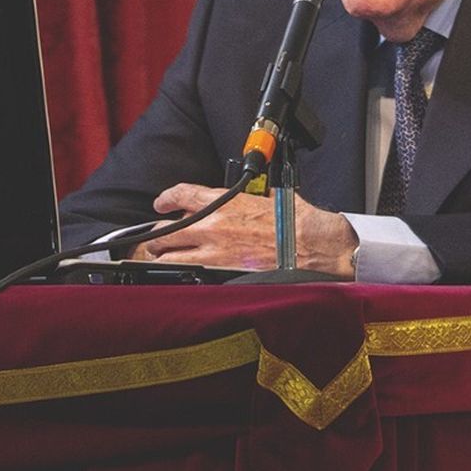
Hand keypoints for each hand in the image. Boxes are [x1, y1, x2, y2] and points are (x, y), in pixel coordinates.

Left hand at [128, 183, 358, 277]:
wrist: (311, 243)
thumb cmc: (294, 221)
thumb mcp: (262, 197)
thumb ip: (238, 201)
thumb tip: (230, 203)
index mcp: (222, 201)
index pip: (179, 195)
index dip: (165, 199)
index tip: (161, 204)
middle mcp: (211, 225)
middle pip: (164, 231)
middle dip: (159, 236)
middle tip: (160, 239)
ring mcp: (213, 252)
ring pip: (168, 257)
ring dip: (164, 258)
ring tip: (165, 260)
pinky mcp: (221, 274)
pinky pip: (187, 276)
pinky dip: (182, 276)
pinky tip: (183, 276)